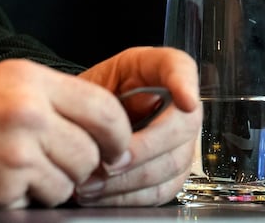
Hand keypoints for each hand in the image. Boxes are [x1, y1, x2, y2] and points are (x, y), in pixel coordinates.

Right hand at [0, 58, 140, 207]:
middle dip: (80, 164)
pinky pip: (43, 199)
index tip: (114, 147)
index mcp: (29, 80)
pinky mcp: (7, 185)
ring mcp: (18, 150)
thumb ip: (46, 96)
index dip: (117, 133)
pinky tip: (0, 179)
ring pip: (71, 180)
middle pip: (91, 151)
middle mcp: (28, 111)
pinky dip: (27, 196)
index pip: (103, 107)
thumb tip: (95, 121)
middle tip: (54, 161)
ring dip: (52, 182)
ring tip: (17, 167)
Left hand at [71, 46, 200, 206]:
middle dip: (144, 149)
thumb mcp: (88, 84)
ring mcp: (181, 141)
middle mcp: (177, 104)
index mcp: (154, 69)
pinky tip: (103, 194)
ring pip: (172, 163)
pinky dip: (129, 197)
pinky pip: (161, 190)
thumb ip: (105, 99)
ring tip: (94, 182)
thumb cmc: (84, 100)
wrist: (78, 123)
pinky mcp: (173, 173)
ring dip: (130, 179)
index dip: (186, 83)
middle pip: (183, 125)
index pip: (181, 67)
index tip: (186, 101)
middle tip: (108, 162)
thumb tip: (123, 125)